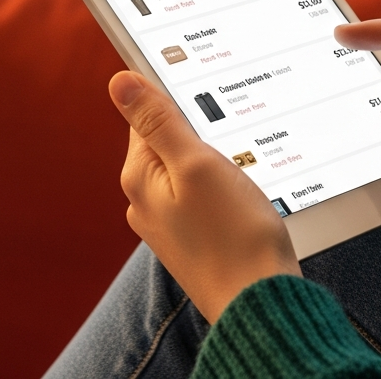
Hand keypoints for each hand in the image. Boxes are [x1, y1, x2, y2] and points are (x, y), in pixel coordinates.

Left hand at [109, 72, 300, 322]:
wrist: (259, 299)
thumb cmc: (234, 233)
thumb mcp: (197, 164)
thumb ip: (160, 122)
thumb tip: (121, 82)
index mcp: (140, 178)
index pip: (147, 115)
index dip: (180, 99)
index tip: (211, 99)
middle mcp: (146, 200)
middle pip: (168, 139)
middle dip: (200, 130)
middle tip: (233, 137)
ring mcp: (168, 220)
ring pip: (188, 165)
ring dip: (214, 157)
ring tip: (241, 166)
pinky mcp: (193, 233)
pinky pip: (201, 190)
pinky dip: (222, 182)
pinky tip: (242, 191)